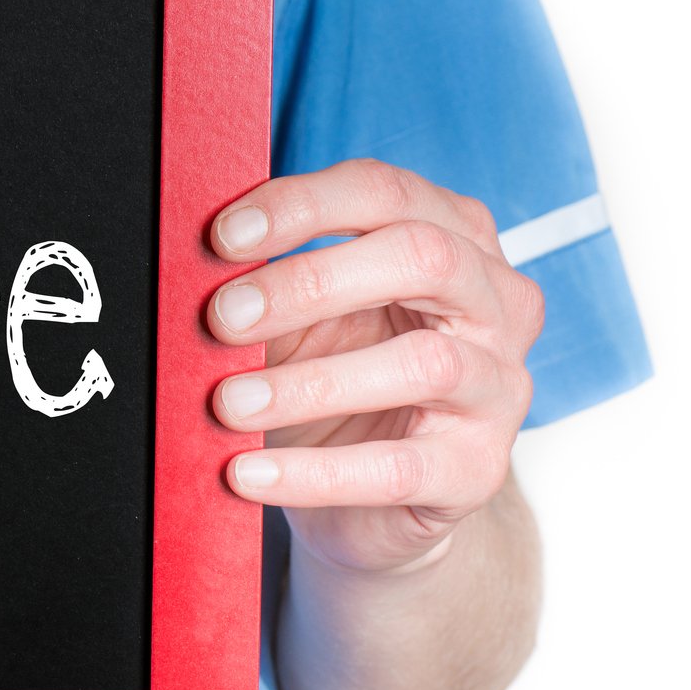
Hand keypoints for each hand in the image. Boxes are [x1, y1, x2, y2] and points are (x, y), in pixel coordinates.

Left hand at [206, 160, 543, 573]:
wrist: (370, 497)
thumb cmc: (335, 378)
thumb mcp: (300, 318)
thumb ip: (264, 284)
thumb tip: (190, 266)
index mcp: (452, 237)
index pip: (385, 192)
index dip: (301, 206)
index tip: (222, 238)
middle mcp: (494, 302)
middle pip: (421, 257)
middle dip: (310, 282)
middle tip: (222, 318)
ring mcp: (500, 385)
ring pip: (423, 364)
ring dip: (309, 384)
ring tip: (228, 404)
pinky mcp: (478, 467)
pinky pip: (398, 468)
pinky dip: (314, 473)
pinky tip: (249, 474)